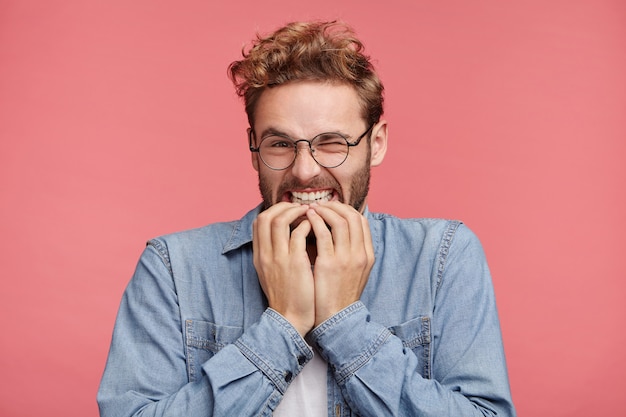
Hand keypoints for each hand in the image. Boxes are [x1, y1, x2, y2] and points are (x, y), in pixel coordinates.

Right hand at [252, 202, 315, 335]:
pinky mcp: (294, 263)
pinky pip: (298, 233)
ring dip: (295, 212)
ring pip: (279, 220)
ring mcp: (278, 258)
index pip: (258, 222)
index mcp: (259, 256)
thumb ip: (275, 253)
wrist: (290, 319)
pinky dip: (307, 225)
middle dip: (283, 207)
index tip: (289, 211)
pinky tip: (317, 227)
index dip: (274, 211)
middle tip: (300, 208)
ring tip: (310, 214)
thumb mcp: (272, 273)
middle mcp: (265, 254)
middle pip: (264, 217)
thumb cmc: (287, 296)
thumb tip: (287, 234)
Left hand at [306, 201, 374, 326]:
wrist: (336, 319)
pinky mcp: (329, 264)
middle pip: (352, 217)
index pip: (361, 221)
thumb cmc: (340, 295)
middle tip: (320, 204)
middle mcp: (360, 254)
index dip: (346, 209)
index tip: (332, 207)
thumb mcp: (355, 272)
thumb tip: (342, 232)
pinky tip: (307, 219)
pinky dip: (315, 221)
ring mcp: (346, 259)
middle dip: (335, 206)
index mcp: (367, 255)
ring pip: (340, 221)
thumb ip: (352, 252)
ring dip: (324, 210)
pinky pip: (323, 233)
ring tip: (311, 209)